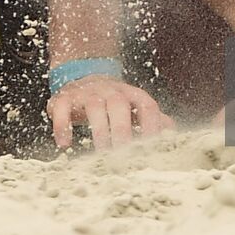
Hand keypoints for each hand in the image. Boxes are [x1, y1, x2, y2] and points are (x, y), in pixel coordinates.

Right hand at [47, 75, 174, 149]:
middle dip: (123, 130)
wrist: (81, 79)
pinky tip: (64, 144)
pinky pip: (62, 108)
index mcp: (131, 94)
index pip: (147, 104)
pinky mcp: (65, 97)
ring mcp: (87, 92)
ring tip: (101, 154)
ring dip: (99, 130)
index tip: (152, 147)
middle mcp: (111, 90)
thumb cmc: (113, 102)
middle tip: (124, 155)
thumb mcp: (133, 108)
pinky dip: (63, 125)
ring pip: (95, 107)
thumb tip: (172, 132)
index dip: (152, 124)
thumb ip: (152, 120)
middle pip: (120, 105)